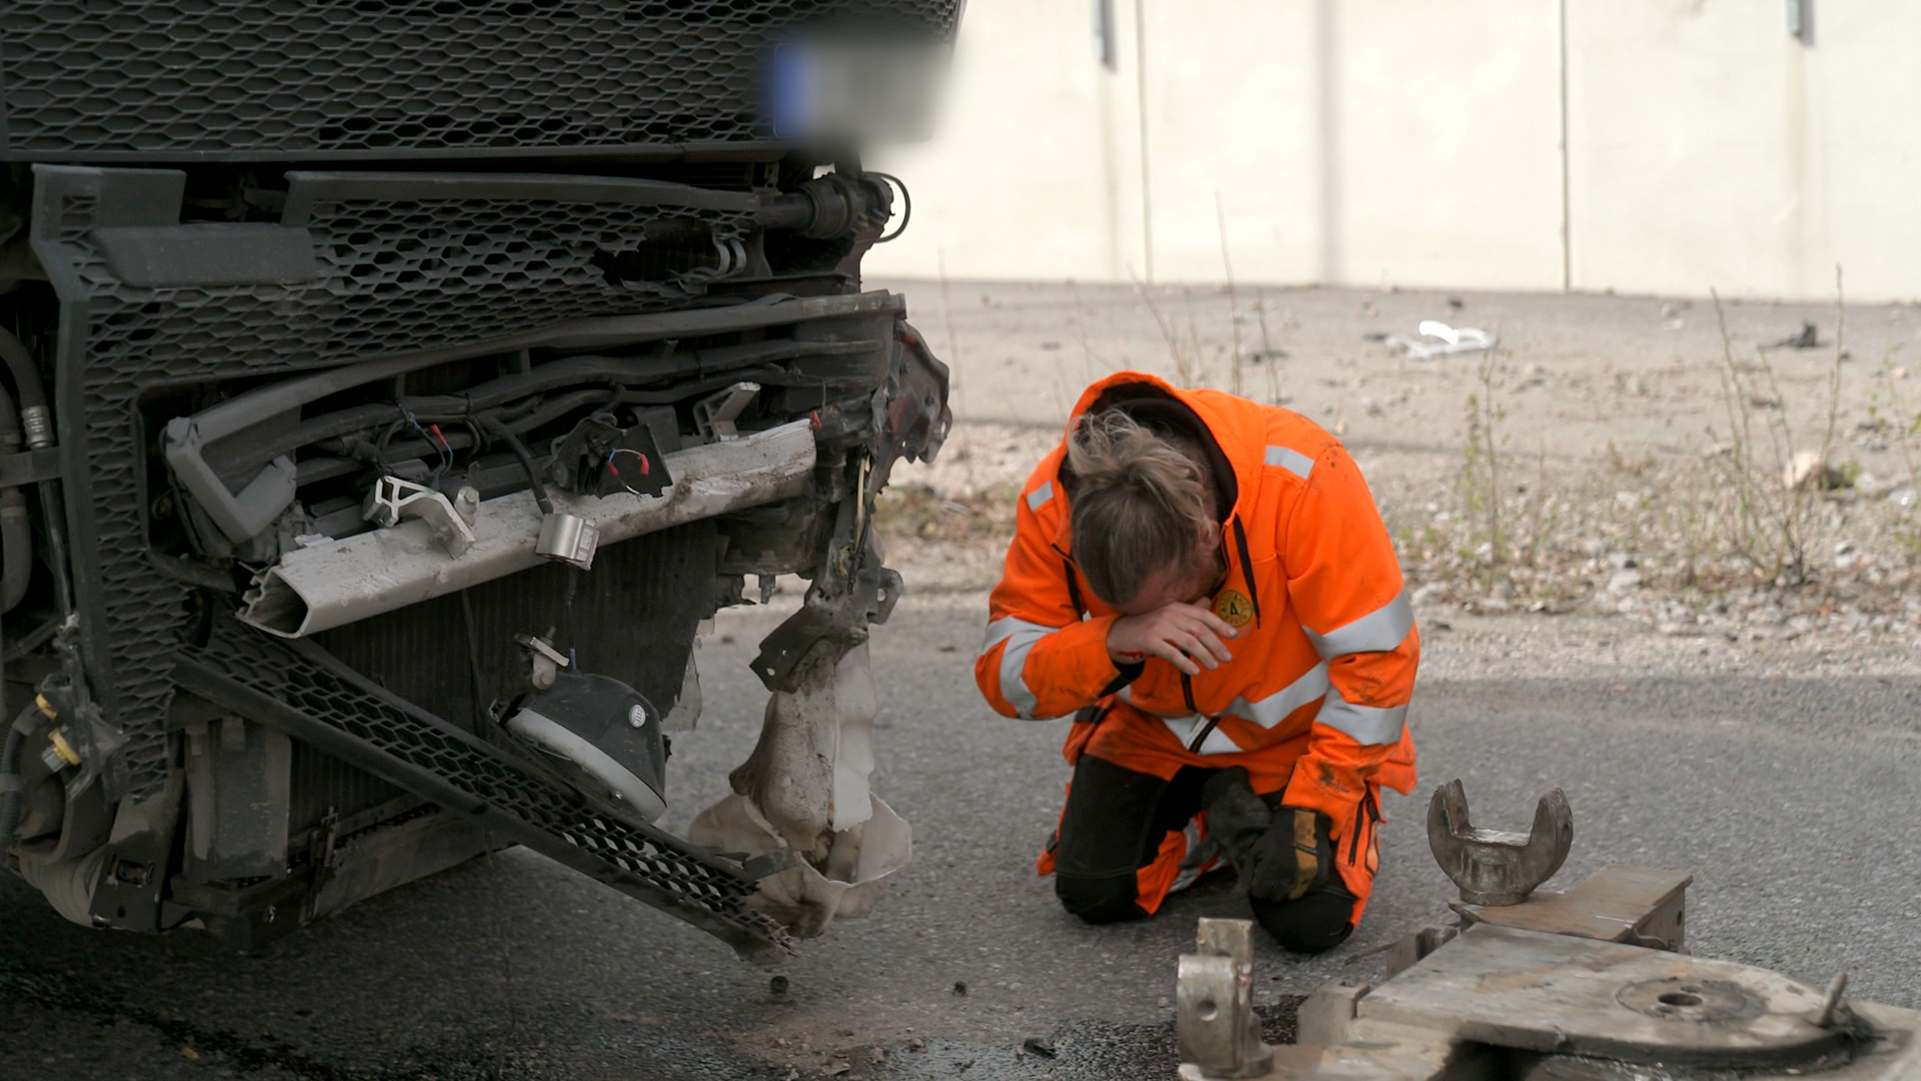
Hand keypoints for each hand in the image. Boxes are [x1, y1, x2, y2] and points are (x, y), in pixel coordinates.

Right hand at [1107, 600, 1237, 674]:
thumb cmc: (1149, 626)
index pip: (1202, 614)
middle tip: (1227, 658)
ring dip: (1204, 656)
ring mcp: (1159, 627)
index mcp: (1176, 607)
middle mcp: (1169, 614)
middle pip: (1199, 629)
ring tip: (1214, 667)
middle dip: (1216, 644)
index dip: (1220, 624)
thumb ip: (1189, 611)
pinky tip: (1194, 671)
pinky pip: (1172, 653)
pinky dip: (1185, 663)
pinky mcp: (1150, 641)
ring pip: (1189, 642)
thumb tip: (1208, 603)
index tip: (1233, 635)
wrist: (1120, 634)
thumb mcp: (1169, 616)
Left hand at [1240, 806, 1333, 901]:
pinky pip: (1305, 891)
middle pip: (1275, 897)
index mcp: (1270, 871)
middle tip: (1273, 875)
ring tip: (1285, 874)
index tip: (1261, 877)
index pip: (1260, 893)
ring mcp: (1304, 880)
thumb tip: (1237, 895)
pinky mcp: (1317, 879)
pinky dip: (1300, 885)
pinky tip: (1298, 872)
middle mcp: (1287, 879)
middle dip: (1272, 888)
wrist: (1302, 825)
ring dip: (1286, 888)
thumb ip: (1246, 874)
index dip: (1258, 885)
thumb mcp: (1256, 851)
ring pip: (1290, 896)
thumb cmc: (1275, 838)